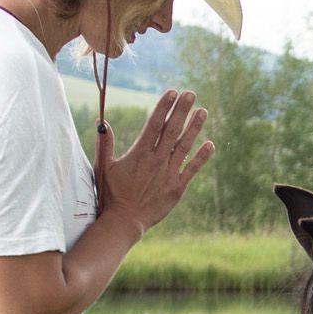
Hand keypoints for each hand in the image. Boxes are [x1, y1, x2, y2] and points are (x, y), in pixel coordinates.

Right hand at [94, 89, 212, 236]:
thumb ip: (105, 145)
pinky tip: (210, 144)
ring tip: (203, 111)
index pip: (155, 124)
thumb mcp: (104, 168)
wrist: (125, 221)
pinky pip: (192, 169)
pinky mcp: (177, 187)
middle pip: (172, 130)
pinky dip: (202, 156)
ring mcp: (169, 173)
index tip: (173, 92)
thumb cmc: (111, 195)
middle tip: (191, 93)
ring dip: (194, 127)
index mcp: (140, 153)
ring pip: (185, 146)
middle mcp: (157, 160)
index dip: (164, 106)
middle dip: (182, 110)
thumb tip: (102, 123)